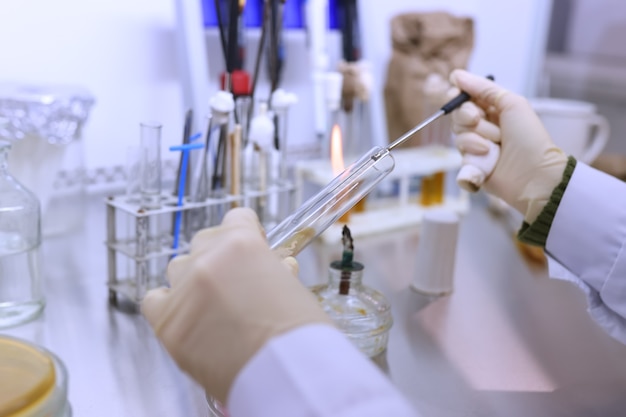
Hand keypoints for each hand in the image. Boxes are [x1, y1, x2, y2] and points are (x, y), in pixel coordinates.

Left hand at [141, 208, 332, 403]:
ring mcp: (183, 290)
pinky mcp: (167, 323)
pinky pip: (155, 300)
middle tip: (236, 280)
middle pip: (203, 241)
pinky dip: (168, 303)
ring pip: (178, 267)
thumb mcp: (294, 288)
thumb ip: (274, 270)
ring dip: (194, 279)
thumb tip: (273, 267)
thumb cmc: (298, 336)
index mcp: (242, 243)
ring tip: (213, 303)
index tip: (252, 246)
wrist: (285, 376)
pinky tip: (187, 314)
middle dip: (220, 256)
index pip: (236, 218)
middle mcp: (207, 259)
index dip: (248, 233)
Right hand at [449, 70, 567, 222]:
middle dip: (467, 117)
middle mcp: (484, 127)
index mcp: (494, 110)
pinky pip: (460, 157)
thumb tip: (456, 75)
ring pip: (458, 136)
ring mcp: (477, 147)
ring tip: (493, 147)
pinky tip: (487, 160)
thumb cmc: (529, 139)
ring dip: (475, 139)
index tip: (455, 94)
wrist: (534, 175)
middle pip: (457, 115)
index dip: (457, 96)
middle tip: (479, 120)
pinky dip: (472, 158)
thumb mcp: (511, 103)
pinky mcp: (473, 166)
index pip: (464, 98)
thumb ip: (484, 88)